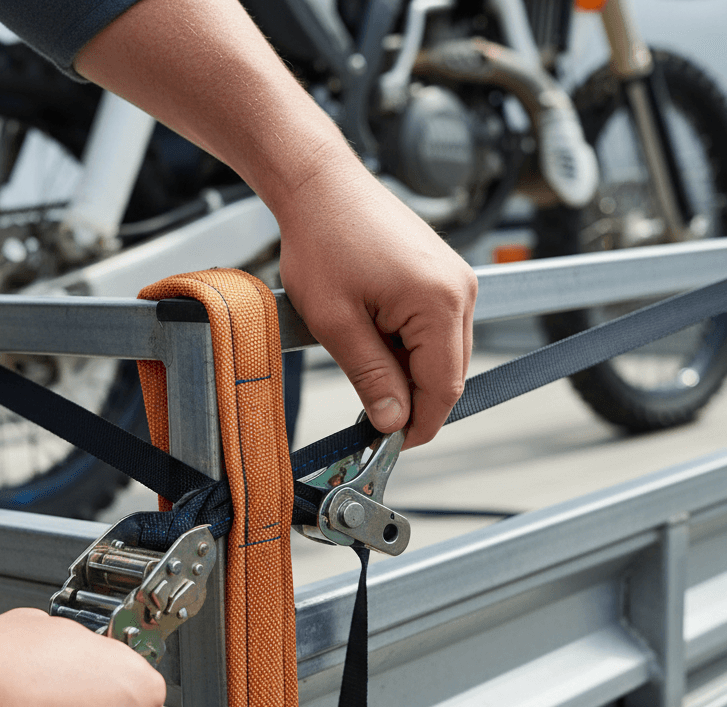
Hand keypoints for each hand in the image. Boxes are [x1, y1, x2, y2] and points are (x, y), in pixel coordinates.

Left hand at [276, 156, 476, 447]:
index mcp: (440, 303)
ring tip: (363, 370)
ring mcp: (456, 280)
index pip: (444, 388)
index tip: (390, 446)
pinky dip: (408, 349)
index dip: (419, 425)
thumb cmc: (323, 240)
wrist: (321, 185)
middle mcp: (461, 291)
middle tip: (370, 420)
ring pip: (442, 355)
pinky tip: (372, 343)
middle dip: (413, 402)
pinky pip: (435, 330)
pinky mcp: (443, 275)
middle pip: (449, 375)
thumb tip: (393, 421)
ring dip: (408, 374)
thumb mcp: (337, 323)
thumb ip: (371, 376)